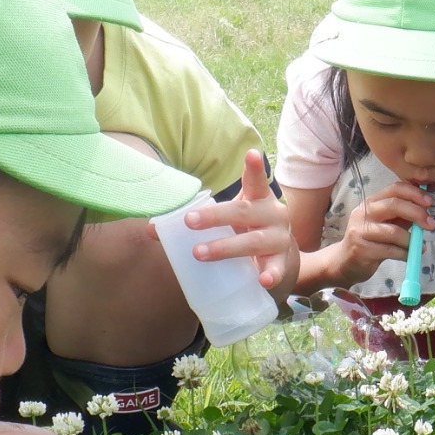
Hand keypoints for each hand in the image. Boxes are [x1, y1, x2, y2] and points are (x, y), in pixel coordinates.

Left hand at [185, 152, 298, 292]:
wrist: (278, 257)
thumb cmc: (247, 230)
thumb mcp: (228, 220)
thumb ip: (197, 220)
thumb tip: (152, 229)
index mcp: (258, 199)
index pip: (256, 181)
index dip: (254, 168)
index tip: (251, 154)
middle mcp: (273, 215)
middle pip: (243, 212)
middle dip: (214, 216)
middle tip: (189, 221)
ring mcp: (279, 239)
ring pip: (253, 242)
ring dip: (225, 247)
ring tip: (198, 253)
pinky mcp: (282, 262)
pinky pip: (276, 269)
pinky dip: (271, 274)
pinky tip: (263, 281)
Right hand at [336, 180, 434, 278]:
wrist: (344, 262)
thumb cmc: (369, 241)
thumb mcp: (385, 224)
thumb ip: (402, 216)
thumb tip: (426, 210)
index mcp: (371, 202)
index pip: (394, 189)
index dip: (414, 193)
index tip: (430, 202)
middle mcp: (364, 213)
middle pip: (394, 205)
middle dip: (417, 213)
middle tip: (431, 224)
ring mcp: (360, 231)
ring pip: (393, 231)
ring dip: (411, 240)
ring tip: (419, 246)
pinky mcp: (361, 249)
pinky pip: (390, 250)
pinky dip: (404, 254)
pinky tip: (410, 256)